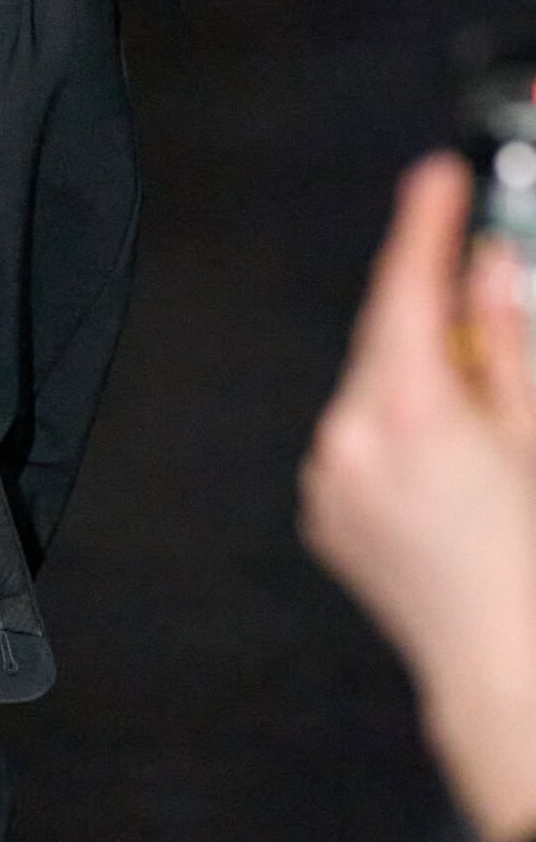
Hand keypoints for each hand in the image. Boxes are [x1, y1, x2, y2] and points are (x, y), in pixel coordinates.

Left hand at [301, 153, 535, 841]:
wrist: (501, 663)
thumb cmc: (529, 556)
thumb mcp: (535, 429)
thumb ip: (507, 341)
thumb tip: (490, 269)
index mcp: (407, 408)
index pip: (407, 286)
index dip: (425, 224)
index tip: (438, 179)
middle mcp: (351, 437)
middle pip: (388, 335)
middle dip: (434, 308)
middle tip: (485, 286)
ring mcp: (331, 479)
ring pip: (372, 388)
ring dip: (420, 375)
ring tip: (484, 417)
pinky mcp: (327, 513)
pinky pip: (358, 442)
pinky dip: (397, 428)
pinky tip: (447, 462)